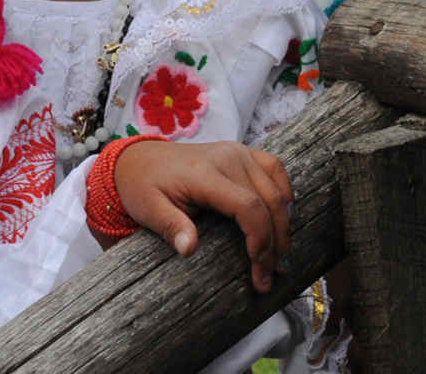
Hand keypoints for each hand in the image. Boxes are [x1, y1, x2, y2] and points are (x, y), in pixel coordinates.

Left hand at [110, 140, 293, 292]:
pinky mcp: (243, 152)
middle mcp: (228, 158)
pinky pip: (275, 168)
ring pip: (277, 187)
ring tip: (281, 255)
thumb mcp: (148, 210)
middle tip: (272, 275)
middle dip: (276, 242)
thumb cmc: (143, 187)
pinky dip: (284, 193)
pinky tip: (285, 217)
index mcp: (205, 174)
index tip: (259, 273)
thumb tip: (189, 249)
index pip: (248, 207)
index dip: (261, 241)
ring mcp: (238, 152)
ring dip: (284, 223)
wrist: (140, 159)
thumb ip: (171, 228)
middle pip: (269, 200)